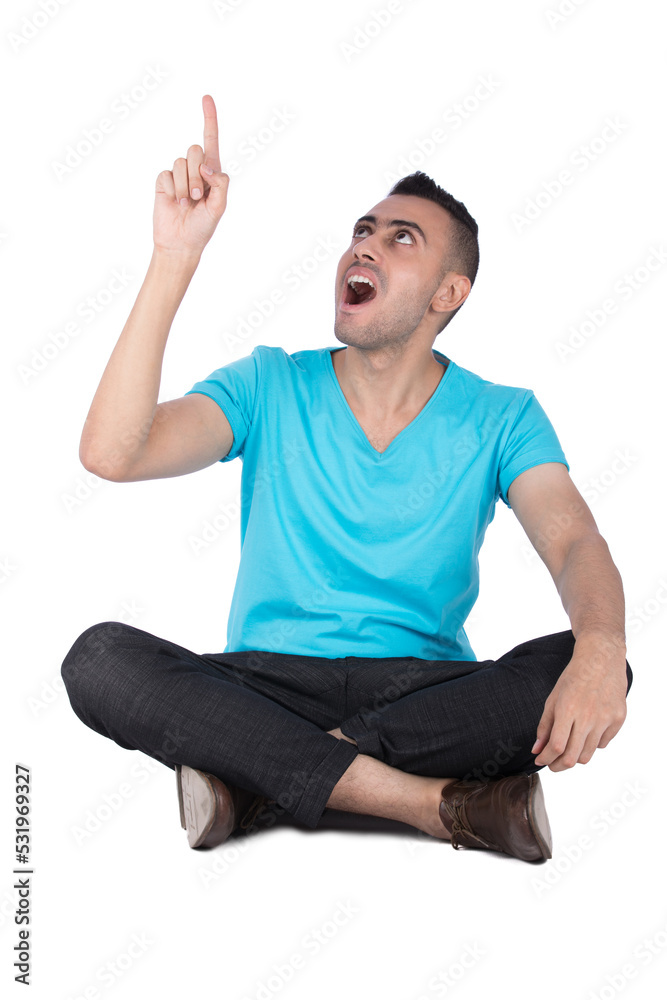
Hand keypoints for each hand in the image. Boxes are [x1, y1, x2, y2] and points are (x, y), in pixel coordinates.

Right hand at [153, 94, 228, 256]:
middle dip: (198, 174)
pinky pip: (167, 174)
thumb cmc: (202, 227)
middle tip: (199, 197)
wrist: (180, 242)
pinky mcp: (164, 180)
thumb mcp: (219, 207)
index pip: (211, 140)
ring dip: (186, 185)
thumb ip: (221, 183)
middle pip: (196, 150)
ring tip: (187, 203)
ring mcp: (179, 174)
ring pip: (181, 162)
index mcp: (212, 172)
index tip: (206, 97)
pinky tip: (175, 202)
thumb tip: (207, 166)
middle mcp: (195, 169)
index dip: (209, 118)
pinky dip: (174, 190)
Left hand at [531, 636, 628, 771]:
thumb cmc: (574, 678)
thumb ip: (544, 726)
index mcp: (568, 710)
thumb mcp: (553, 699)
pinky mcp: (618, 719)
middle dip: (558, 766)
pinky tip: (586, 734)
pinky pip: (603, 744)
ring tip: (567, 750)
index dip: (546, 758)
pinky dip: (592, 744)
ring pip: (588, 754)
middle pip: (572, 757)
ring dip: (574, 757)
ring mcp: (606, 719)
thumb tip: (537, 750)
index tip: (540, 760)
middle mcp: (588, 717)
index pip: (556, 747)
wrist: (601, 660)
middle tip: (552, 764)